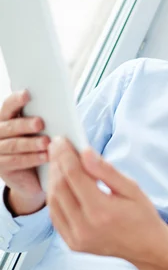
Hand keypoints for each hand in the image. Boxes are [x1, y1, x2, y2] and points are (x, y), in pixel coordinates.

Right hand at [0, 90, 49, 214]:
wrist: (34, 176)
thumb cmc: (40, 145)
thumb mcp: (41, 131)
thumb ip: (44, 119)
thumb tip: (60, 108)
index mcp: (7, 118)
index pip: (8, 106)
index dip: (16, 100)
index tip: (27, 94)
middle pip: (10, 126)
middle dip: (25, 124)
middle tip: (40, 123)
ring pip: (13, 145)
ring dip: (31, 143)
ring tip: (46, 142)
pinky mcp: (1, 167)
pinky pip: (16, 161)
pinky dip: (32, 158)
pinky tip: (45, 156)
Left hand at [47, 137, 167, 269]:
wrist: (147, 247)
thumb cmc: (143, 216)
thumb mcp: (132, 188)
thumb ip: (107, 171)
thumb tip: (86, 153)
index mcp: (102, 210)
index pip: (74, 176)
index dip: (66, 155)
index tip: (61, 141)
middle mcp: (85, 226)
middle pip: (60, 187)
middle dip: (57, 164)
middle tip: (57, 147)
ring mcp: (76, 237)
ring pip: (53, 202)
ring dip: (53, 180)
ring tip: (58, 163)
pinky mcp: (72, 243)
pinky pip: (56, 216)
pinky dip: (55, 197)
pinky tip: (61, 185)